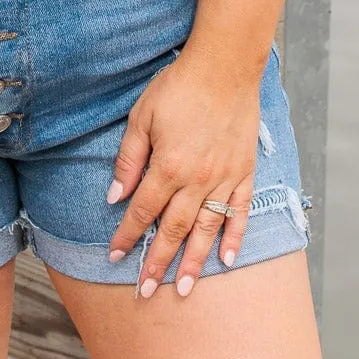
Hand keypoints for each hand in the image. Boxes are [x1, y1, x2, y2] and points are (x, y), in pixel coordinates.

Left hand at [106, 50, 261, 296]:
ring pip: (206, 230)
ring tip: (183, 288)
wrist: (224, 66)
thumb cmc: (178, 87)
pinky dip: (234, 238)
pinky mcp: (245, 172)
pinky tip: (227, 261)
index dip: (127, 235)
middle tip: (145, 292)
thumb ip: (129, 159)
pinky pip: (241, 213)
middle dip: (157, 262)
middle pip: (173, 229)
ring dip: (193, 262)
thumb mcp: (142, 117)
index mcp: (169, 165)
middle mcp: (198, 179)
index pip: (143, 210)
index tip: (115, 256)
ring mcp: (225, 178)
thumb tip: (114, 196)